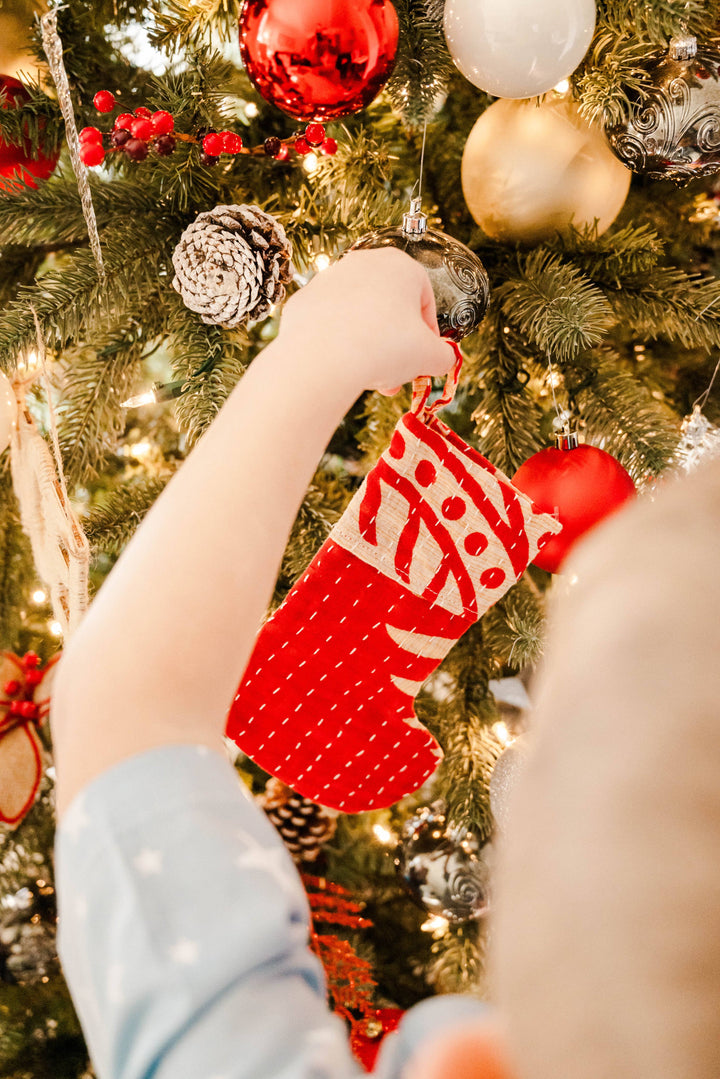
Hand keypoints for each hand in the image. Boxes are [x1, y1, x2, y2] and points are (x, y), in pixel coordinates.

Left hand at [277, 248, 454, 395]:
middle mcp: (363, 263)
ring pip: (358, 316)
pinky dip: (338, 343)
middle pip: (389, 309)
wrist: (321, 358)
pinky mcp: (303, 299)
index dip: (429, 335)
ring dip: (368, 346)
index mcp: (401, 265)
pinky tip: (341, 367)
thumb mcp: (430, 357)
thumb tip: (443, 359)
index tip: (424, 360)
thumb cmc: (385, 348)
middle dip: (396, 347)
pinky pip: (329, 324)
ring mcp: (329, 279)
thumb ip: (444, 356)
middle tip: (396, 378)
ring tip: (370, 379)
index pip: (425, 300)